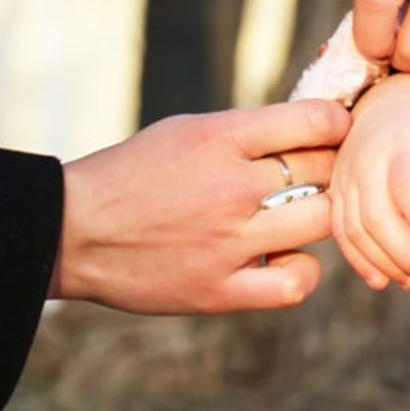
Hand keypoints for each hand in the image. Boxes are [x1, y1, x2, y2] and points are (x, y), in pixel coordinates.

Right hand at [52, 98, 350, 313]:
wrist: (72, 231)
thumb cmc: (137, 173)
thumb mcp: (191, 130)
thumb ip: (253, 131)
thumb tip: (322, 127)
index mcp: (222, 139)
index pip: (315, 119)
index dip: (337, 122)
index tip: (336, 129)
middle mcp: (230, 188)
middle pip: (323, 169)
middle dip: (333, 165)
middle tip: (325, 171)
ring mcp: (228, 243)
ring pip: (320, 221)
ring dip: (321, 213)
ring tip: (305, 210)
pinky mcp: (219, 291)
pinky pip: (295, 284)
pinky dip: (303, 270)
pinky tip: (287, 257)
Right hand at [330, 73, 409, 290]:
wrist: (381, 110)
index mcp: (400, 147)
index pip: (406, 184)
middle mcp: (366, 165)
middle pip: (377, 215)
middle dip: (404, 252)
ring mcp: (346, 183)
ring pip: (357, 231)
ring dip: (385, 262)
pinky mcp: (336, 199)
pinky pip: (342, 235)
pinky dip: (361, 261)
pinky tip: (384, 280)